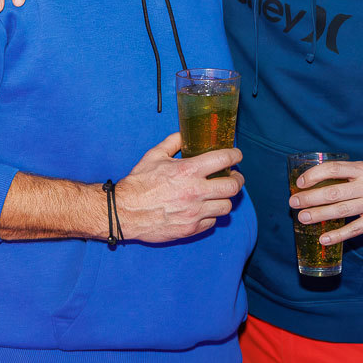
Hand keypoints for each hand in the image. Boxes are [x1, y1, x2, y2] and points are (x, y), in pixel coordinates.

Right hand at [115, 132, 244, 242]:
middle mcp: (195, 191)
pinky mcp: (190, 229)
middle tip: (234, 177)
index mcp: (188, 170)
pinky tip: (204, 209)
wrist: (125, 212)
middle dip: (237, 180)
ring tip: (219, 194)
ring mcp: (194, 212)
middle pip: (233, 187)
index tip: (236, 155)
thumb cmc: (138, 183)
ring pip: (226, 206)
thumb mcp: (154, 155)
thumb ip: (173, 142)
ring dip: (224, 199)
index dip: (235, 155)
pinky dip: (211, 215)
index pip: (223, 160)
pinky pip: (212, 222)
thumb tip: (185, 134)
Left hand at [289, 159, 362, 245]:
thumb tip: (325, 179)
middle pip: (333, 193)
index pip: (333, 169)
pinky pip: (355, 230)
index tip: (300, 182)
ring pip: (340, 211)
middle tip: (293, 202)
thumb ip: (352, 173)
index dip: (314, 175)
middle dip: (309, 198)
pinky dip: (337, 235)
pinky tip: (323, 238)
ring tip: (302, 218)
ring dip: (318, 215)